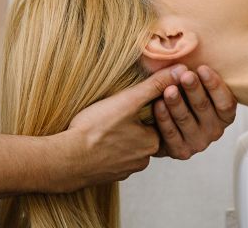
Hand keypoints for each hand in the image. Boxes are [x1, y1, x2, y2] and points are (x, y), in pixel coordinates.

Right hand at [51, 65, 181, 191]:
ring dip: (117, 136)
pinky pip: (111, 158)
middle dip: (130, 123)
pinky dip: (105, 149)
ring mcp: (123, 170)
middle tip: (112, 112)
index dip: (142, 108)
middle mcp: (142, 161)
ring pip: (126, 147)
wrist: (66, 160)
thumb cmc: (96, 129)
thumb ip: (154, 85)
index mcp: (152, 143)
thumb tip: (181, 70)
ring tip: (101, 124)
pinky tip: (93, 139)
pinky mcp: (106, 176)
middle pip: (141, 134)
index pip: (156, 120)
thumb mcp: (127, 101)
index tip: (127, 102)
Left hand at [153, 65, 236, 159]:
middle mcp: (214, 130)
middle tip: (185, 75)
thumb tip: (192, 47)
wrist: (159, 124)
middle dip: (193, 89)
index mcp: (223, 114)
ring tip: (168, 89)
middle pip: (204, 108)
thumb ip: (196, 74)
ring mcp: (198, 142)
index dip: (214, 85)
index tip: (202, 68)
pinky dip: (163, 118)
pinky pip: (171, 134)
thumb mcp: (192, 85)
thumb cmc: (181, 97)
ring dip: (177, 103)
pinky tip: (157, 104)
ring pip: (186, 120)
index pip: (225, 102)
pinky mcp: (180, 151)